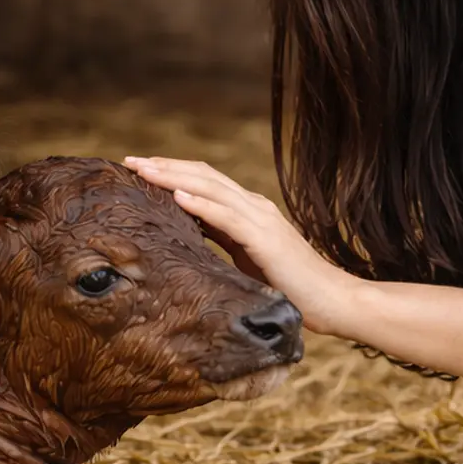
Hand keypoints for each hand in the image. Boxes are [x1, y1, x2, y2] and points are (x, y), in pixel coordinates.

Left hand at [122, 156, 362, 334]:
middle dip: (164, 166)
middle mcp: (253, 206)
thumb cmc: (289, 285)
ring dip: (174, 177)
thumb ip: (219, 238)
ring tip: (144, 170)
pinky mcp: (265, 239)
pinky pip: (227, 218)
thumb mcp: (243, 256)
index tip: (139, 169)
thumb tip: (183, 230)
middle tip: (130, 162)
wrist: (332, 301)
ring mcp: (260, 219)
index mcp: (247, 209)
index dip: (172, 171)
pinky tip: (177, 197)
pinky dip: (201, 205)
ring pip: (210, 188)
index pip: (204, 179)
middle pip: (202, 175)